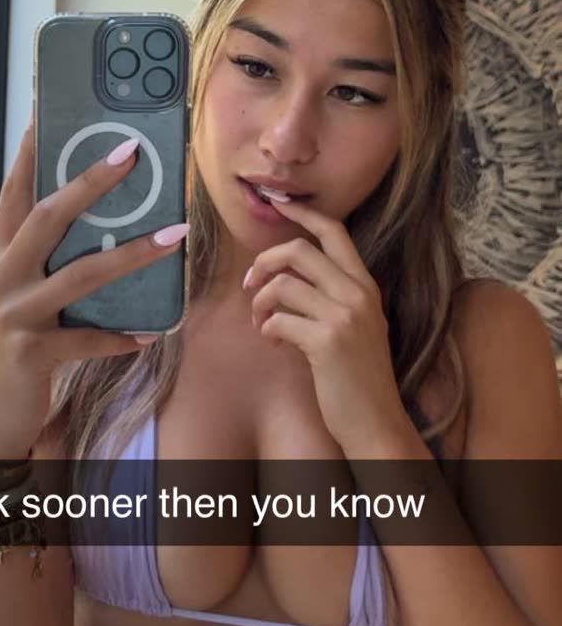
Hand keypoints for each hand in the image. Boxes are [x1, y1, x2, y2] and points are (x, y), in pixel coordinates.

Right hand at [0, 120, 187, 460]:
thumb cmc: (10, 347)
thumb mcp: (15, 295)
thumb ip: (43, 261)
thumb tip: (98, 225)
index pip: (14, 192)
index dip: (32, 152)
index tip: (50, 112)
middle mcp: (1, 277)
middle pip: (46, 217)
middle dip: (91, 183)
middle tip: (132, 154)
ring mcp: (14, 315)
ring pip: (78, 275)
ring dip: (130, 255)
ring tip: (174, 236)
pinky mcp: (31, 353)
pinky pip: (85, 340)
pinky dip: (118, 337)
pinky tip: (148, 334)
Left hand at [243, 199, 408, 456]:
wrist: (376, 421)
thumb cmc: (357, 375)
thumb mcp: (356, 326)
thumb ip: (331, 296)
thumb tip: (283, 277)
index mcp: (366, 286)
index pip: (335, 233)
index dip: (303, 215)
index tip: (279, 204)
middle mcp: (359, 294)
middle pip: (299, 251)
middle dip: (265, 262)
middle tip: (250, 285)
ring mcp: (345, 317)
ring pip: (283, 285)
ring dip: (260, 304)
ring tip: (262, 324)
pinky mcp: (328, 342)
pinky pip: (278, 320)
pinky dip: (267, 330)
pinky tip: (275, 343)